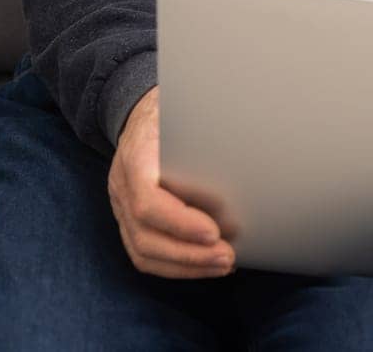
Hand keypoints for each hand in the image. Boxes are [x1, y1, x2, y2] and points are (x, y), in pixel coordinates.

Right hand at [109, 86, 237, 277]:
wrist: (143, 111)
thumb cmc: (173, 110)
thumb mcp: (186, 106)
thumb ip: (207, 126)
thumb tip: (251, 139)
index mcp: (135, 155)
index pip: (147, 200)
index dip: (180, 222)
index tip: (214, 232)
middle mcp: (121, 185)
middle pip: (145, 235)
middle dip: (189, 254)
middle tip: (228, 256)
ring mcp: (121, 206)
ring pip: (144, 251)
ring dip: (187, 265)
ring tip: (224, 264)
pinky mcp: (129, 221)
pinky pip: (146, 254)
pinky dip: (179, 266)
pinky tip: (207, 265)